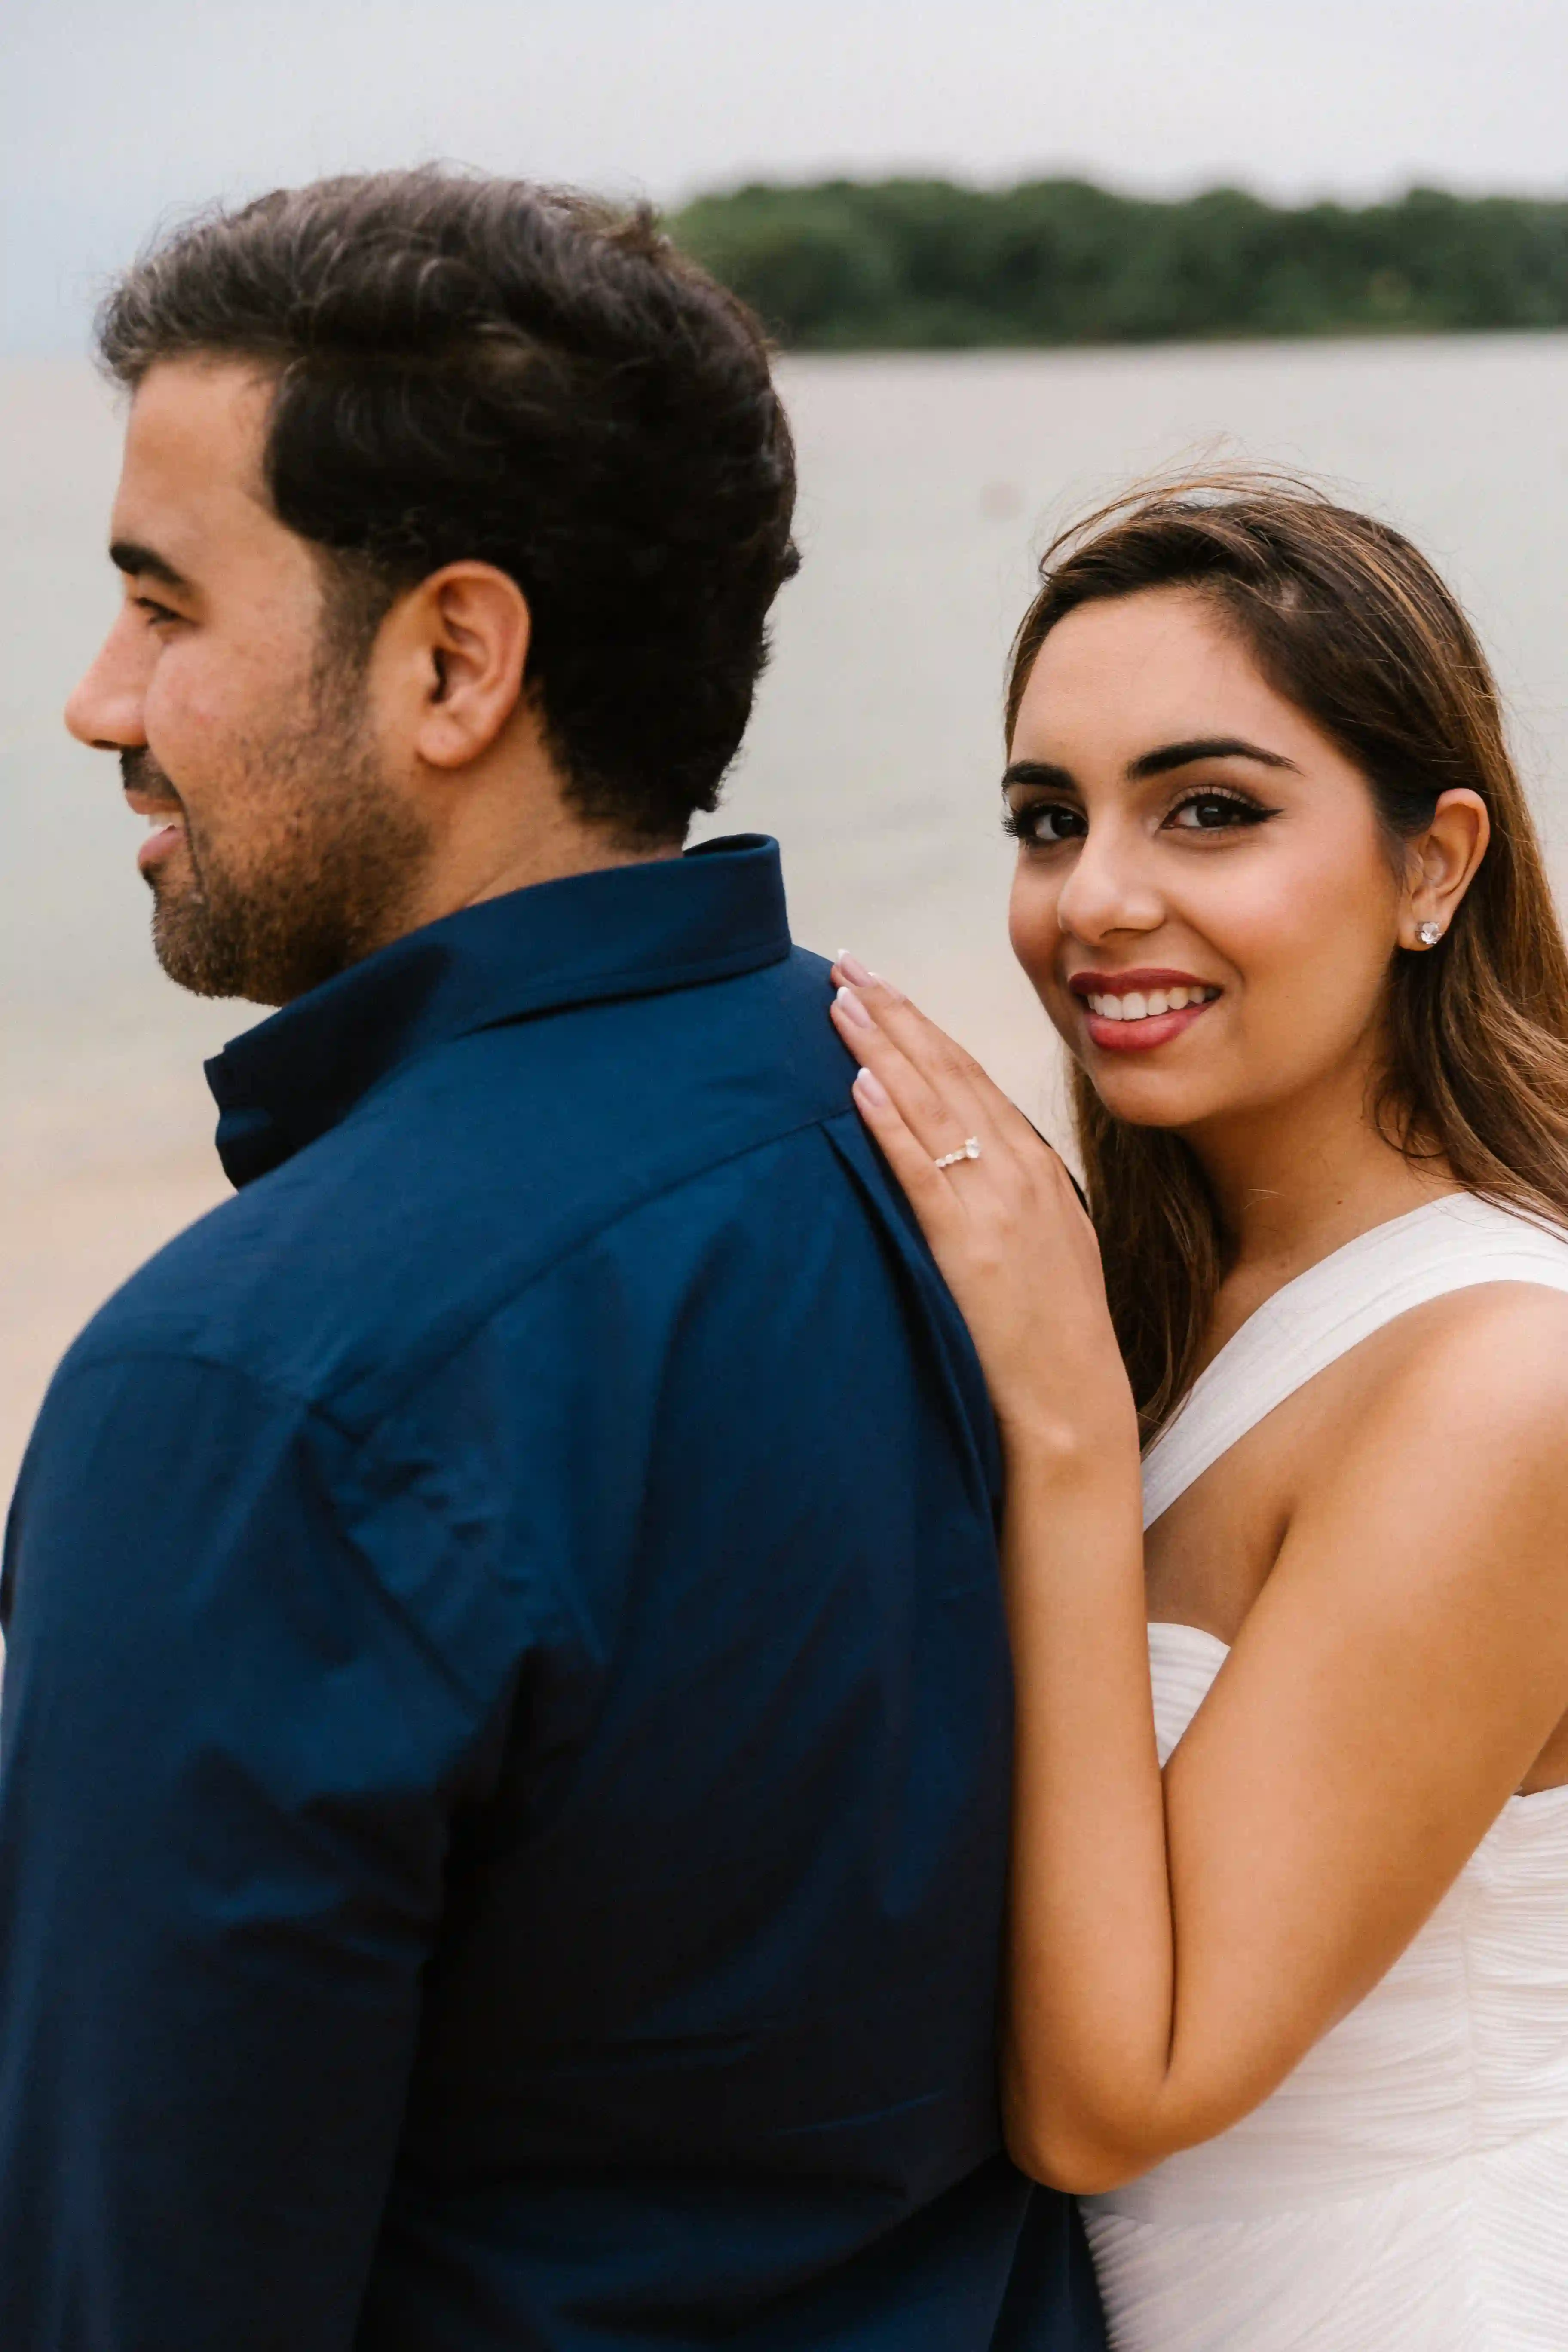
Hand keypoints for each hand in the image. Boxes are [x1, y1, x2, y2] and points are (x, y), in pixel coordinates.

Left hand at [829, 957, 1137, 1462]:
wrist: (1074, 1405)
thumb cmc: (1051, 1335)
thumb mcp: (1044, 1245)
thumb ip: (1007, 1196)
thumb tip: (962, 1162)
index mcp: (1037, 1169)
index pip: (971, 1078)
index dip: (923, 1029)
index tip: (883, 989)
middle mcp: (1020, 1172)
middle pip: (949, 1073)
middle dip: (896, 1014)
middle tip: (849, 966)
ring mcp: (998, 1205)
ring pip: (932, 1105)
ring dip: (883, 1046)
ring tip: (841, 1000)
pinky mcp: (970, 1244)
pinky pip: (922, 1168)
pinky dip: (891, 1119)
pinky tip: (860, 1081)